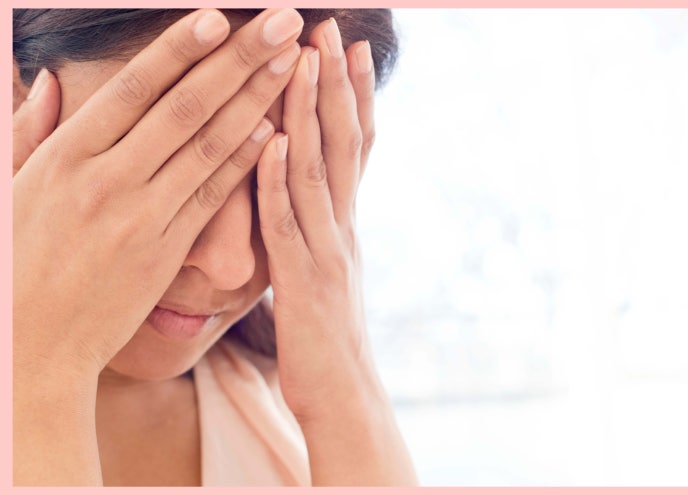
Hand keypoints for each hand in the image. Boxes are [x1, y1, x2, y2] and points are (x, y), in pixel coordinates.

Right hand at [13, 8, 301, 385]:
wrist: (31, 343)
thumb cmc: (15, 261)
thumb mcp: (9, 187)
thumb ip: (28, 129)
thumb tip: (48, 79)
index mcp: (66, 155)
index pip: (135, 88)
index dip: (180, 48)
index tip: (218, 16)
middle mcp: (107, 179)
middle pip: (185, 106)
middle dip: (237, 59)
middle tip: (279, 22)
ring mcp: (140, 216)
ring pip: (208, 145)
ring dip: (255, 100)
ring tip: (289, 64)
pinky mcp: (165, 250)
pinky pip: (212, 196)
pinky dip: (243, 160)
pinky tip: (275, 128)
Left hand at [256, 19, 416, 484]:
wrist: (343, 394)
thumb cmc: (326, 334)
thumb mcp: (326, 270)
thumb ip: (318, 227)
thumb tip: (304, 192)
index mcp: (345, 223)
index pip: (353, 147)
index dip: (352, 95)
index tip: (346, 47)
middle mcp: (343, 227)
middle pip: (342, 145)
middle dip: (336, 84)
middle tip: (332, 29)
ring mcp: (327, 252)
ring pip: (317, 172)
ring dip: (310, 116)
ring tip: (303, 62)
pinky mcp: (303, 282)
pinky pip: (288, 224)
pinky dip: (279, 181)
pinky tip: (271, 142)